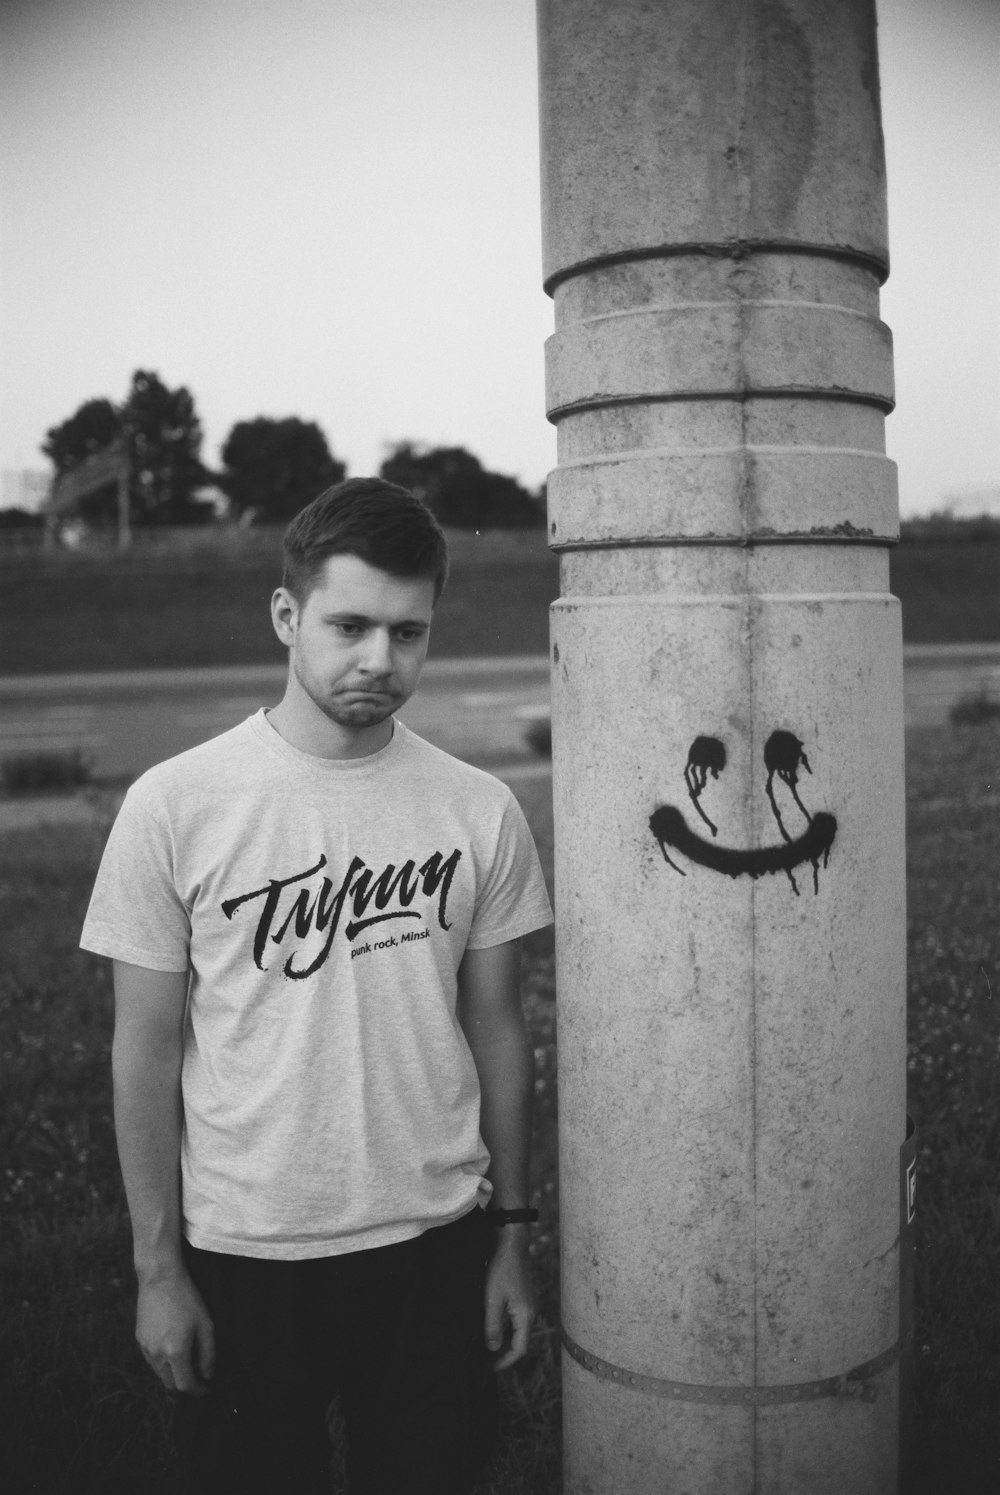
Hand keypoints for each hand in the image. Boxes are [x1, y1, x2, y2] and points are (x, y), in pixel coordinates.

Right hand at [135, 1271, 214, 1395]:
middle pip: (170, 1384)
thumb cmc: (187, 1299)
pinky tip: (172, 1346)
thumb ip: (208, 1354)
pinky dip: (163, 1362)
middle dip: (185, 1383)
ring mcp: (145, 1348)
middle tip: (199, 1373)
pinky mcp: (139, 1340)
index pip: (185, 1385)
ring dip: (173, 1373)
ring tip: (187, 1359)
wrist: (160, 1278)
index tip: (207, 1388)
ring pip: (160, 1374)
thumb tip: (208, 1375)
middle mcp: (157, 1355)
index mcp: (176, 1352)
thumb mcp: (206, 1324)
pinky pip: (152, 1360)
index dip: (198, 1390)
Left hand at [484, 1231, 535, 1370]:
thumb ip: (492, 1326)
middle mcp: (530, 1313)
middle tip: (482, 1365)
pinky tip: (489, 1329)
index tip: (488, 1371)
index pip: (519, 1350)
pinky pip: (514, 1321)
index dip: (504, 1363)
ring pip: (516, 1332)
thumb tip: (492, 1349)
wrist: (510, 1242)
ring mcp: (527, 1305)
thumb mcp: (492, 1299)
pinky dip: (503, 1330)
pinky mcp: (521, 1297)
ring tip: (483, 1351)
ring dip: (501, 1343)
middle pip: (518, 1343)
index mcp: (526, 1316)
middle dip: (502, 1356)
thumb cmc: (501, 1269)